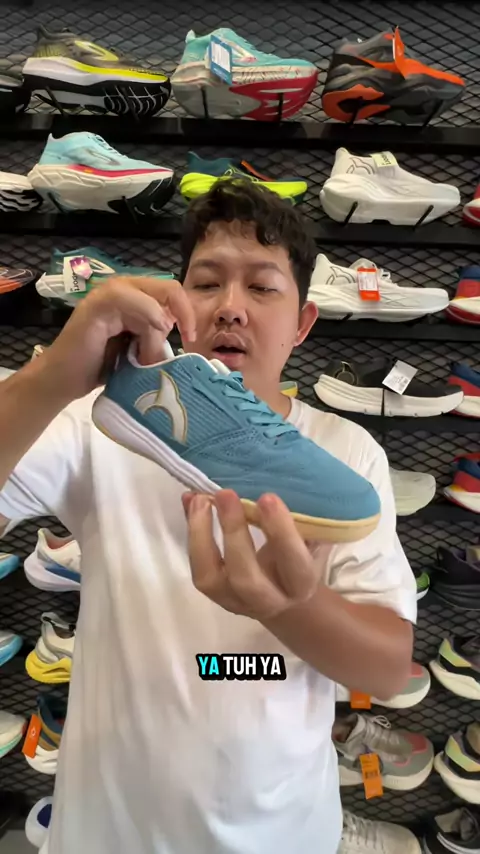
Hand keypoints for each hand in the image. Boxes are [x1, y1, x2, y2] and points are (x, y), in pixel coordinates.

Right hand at [42, 276, 195, 401]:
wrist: (65, 379)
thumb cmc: (100, 366)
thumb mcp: (138, 349)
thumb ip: (156, 336)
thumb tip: (181, 337)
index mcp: (135, 296)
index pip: (172, 292)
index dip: (187, 313)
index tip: (191, 339)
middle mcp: (123, 288)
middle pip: (168, 288)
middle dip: (183, 315)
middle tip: (183, 342)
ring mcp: (109, 292)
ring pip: (154, 295)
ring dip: (159, 326)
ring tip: (145, 355)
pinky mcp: (98, 303)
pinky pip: (128, 298)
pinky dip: (147, 312)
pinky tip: (154, 329)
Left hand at [182, 490, 319, 620]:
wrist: (287, 592)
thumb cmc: (303, 554)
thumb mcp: (310, 537)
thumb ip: (299, 518)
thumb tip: (272, 479)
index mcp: (301, 585)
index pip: (295, 565)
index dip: (281, 533)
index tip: (268, 497)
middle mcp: (269, 600)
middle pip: (247, 578)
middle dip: (233, 533)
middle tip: (225, 494)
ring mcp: (236, 601)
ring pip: (211, 578)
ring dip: (201, 535)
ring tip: (199, 498)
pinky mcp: (215, 594)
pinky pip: (198, 568)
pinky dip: (192, 532)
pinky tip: (191, 502)